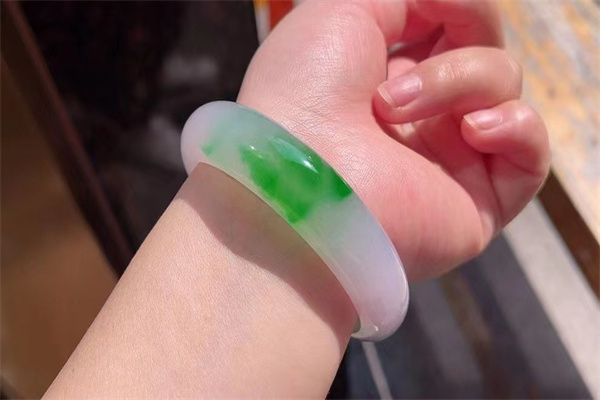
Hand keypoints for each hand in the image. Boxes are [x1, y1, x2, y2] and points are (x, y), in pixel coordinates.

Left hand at [238, 0, 549, 279]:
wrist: (294, 182)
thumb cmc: (303, 93)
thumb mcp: (344, 12)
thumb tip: (461, 8)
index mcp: (390, 80)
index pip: (455, 31)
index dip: (458, 13)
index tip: (439, 8)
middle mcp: (423, 121)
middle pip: (485, 55)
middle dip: (452, 52)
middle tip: (393, 85)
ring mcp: (450, 162)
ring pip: (505, 91)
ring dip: (461, 82)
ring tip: (395, 112)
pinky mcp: (476, 204)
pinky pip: (532, 156)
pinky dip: (518, 127)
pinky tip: (474, 130)